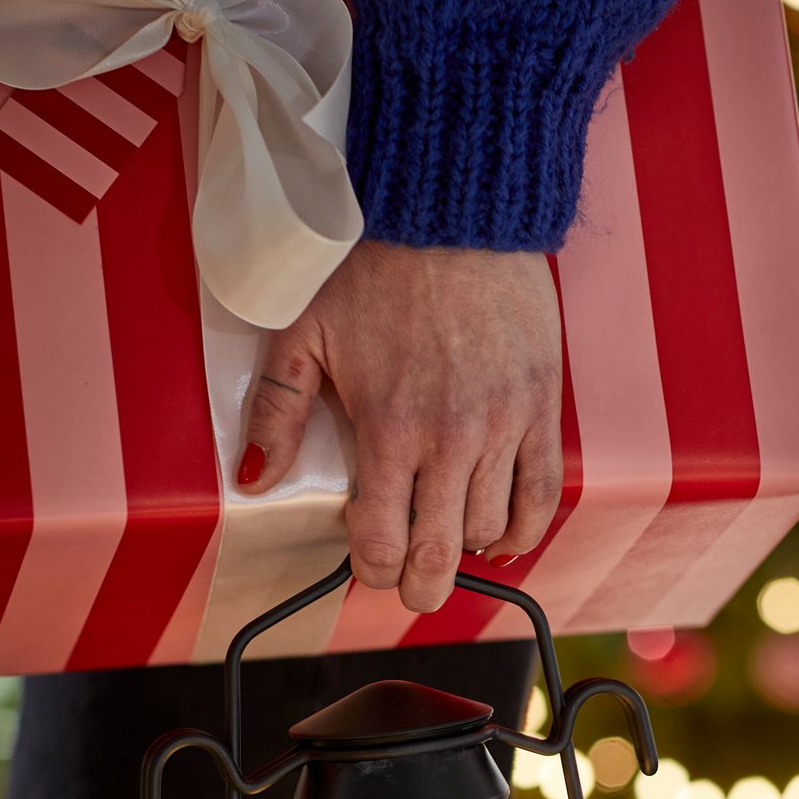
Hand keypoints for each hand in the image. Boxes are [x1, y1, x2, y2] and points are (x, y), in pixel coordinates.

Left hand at [235, 242, 562, 612]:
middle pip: (440, 555)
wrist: (452, 211)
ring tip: (447, 538)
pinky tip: (503, 536)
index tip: (365, 560)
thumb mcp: (302, 330)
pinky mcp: (540, 407)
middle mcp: (450, 439)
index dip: (370, 568)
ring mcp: (503, 426)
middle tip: (409, 586)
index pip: (381, 543)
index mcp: (388, 428)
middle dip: (419, 587)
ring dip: (464, 547)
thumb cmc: (374, 264)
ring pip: (490, 530)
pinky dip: (525, 529)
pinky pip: (543, 494)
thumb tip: (255, 478)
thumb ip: (277, 411)